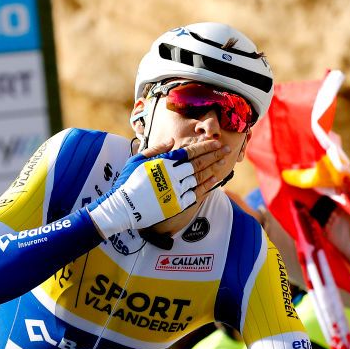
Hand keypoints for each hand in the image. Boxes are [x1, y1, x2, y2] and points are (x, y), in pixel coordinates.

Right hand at [88, 139, 228, 236]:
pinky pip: (195, 194)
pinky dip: (206, 186)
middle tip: (226, 150)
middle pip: (198, 163)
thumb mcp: (138, 160)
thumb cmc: (127, 181)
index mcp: (163, 162)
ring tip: (223, 162)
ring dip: (213, 168)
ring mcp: (175, 190)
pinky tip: (214, 180)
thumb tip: (173, 141)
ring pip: (200, 177)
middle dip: (214, 155)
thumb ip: (157, 149)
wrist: (123, 207)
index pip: (189, 152)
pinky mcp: (176, 204)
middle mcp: (172, 175)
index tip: (216, 143)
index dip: (204, 147)